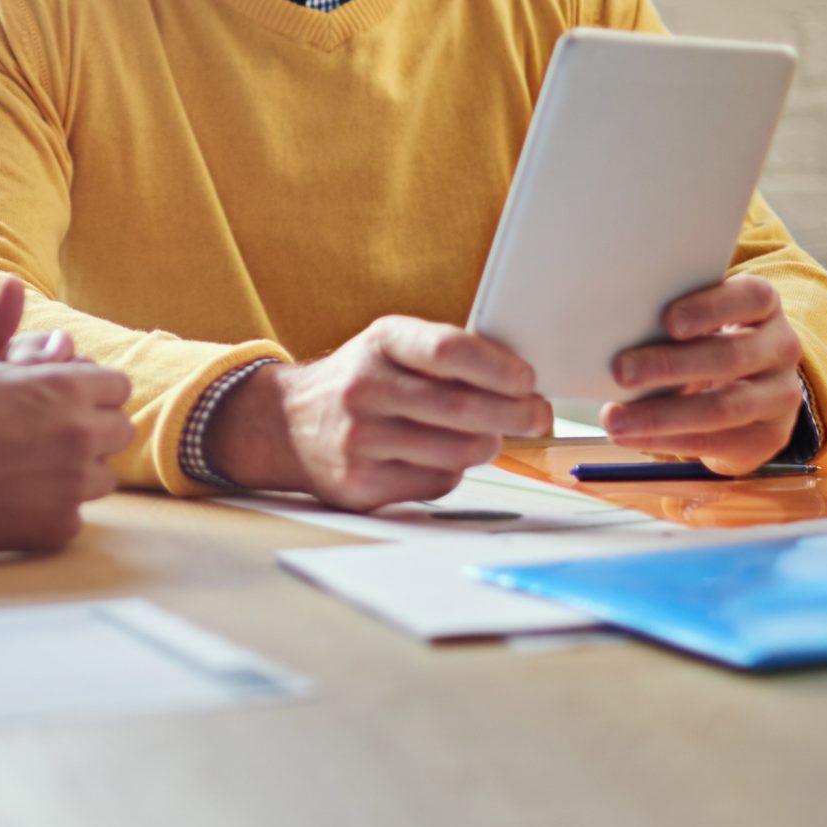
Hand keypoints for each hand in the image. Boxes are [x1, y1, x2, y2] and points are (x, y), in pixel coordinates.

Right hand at [0, 279, 134, 550]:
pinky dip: (53, 509)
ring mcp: (74, 484)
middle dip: (94, 430)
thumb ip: (6, 327)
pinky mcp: (60, 524)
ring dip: (78, 472)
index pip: (118, 387)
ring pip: (104, 477)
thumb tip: (14, 284)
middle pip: (121, 431)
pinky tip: (19, 500)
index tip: (65, 401)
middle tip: (51, 435)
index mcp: (70, 389)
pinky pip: (76, 514)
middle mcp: (82, 434)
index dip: (92, 392)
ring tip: (32, 468)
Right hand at [205, 317, 550, 512]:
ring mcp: (360, 439)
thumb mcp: (390, 347)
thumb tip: (520, 382)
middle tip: (537, 416)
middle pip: (462, 407)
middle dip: (515, 414)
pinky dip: (452, 470)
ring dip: (487, 445)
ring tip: (490, 437)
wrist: (288, 424)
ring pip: (457, 451)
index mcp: (381, 341)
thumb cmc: (361, 381)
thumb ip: (444, 356)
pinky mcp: (361, 484)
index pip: (449, 349)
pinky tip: (442, 456)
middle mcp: (364, 387)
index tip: (527, 380)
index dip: (499, 367)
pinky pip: (436, 482)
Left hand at [602, 275, 803, 475]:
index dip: (711, 308)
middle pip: (728, 355)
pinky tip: (632, 437)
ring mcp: (780, 395)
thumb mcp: (699, 320)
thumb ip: (669, 318)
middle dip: (669, 365)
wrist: (751, 389)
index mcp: (762, 305)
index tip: (668, 321)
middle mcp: (780, 347)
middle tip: (620, 372)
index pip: (750, 298)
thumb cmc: (705, 340)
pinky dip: (667, 441)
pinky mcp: (769, 437)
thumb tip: (609, 328)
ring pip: (722, 406)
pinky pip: (716, 442)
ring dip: (660, 415)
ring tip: (613, 419)